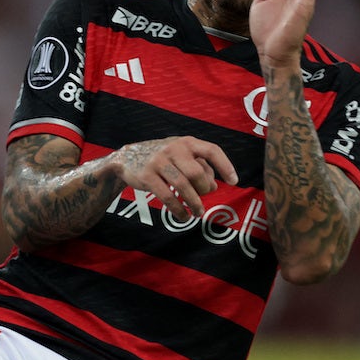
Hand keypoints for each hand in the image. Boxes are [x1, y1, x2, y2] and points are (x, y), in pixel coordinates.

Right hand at [111, 136, 238, 218]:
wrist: (125, 158)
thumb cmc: (161, 159)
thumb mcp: (181, 157)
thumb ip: (199, 168)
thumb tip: (214, 186)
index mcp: (185, 142)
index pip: (211, 151)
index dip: (225, 166)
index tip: (234, 182)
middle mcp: (172, 148)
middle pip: (197, 173)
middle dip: (203, 190)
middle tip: (202, 199)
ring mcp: (158, 161)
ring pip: (183, 186)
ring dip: (194, 203)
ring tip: (197, 213)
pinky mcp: (146, 176)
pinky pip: (167, 196)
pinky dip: (178, 209)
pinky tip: (183, 216)